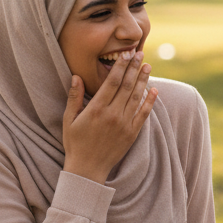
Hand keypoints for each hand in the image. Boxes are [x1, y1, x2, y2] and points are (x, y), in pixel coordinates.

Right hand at [62, 51, 156, 183]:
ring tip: (148, 66)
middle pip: (127, 86)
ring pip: (136, 97)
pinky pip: (143, 114)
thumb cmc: (75, 143)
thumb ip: (74, 97)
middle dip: (134, 68)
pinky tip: (155, 91)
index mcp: (96, 109)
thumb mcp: (68, 119)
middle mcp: (112, 115)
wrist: (88, 168)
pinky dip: (150, 102)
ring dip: (144, 80)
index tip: (127, 54)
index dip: (121, 66)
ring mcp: (124, 124)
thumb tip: (76, 76)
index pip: (112, 82)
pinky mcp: (132, 133)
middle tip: (140, 53)